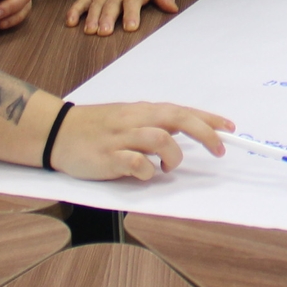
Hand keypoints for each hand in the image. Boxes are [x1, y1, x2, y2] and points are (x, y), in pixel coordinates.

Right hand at [49, 101, 232, 181]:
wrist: (57, 132)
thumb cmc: (96, 128)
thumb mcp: (128, 119)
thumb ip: (153, 125)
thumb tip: (183, 133)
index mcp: (142, 111)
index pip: (182, 111)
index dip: (208, 119)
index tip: (230, 128)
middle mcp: (135, 120)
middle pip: (177, 119)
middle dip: (203, 133)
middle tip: (219, 149)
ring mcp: (121, 139)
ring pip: (160, 139)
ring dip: (173, 156)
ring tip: (167, 167)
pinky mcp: (108, 158)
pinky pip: (136, 164)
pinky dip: (147, 171)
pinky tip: (144, 175)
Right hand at [66, 0, 179, 35]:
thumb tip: (174, 8)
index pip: (132, 3)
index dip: (131, 15)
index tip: (130, 27)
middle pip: (111, 6)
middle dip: (107, 19)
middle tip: (104, 31)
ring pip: (95, 6)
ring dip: (92, 18)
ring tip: (90, 30)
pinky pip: (81, 2)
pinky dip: (74, 10)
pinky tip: (70, 21)